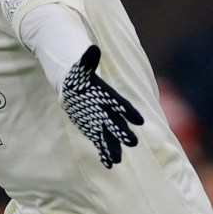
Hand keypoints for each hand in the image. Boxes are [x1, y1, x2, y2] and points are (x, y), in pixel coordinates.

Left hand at [62, 45, 143, 167]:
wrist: (73, 89)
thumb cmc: (78, 77)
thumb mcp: (80, 70)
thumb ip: (87, 62)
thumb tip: (93, 49)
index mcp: (107, 96)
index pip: (120, 104)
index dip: (128, 111)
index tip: (139, 120)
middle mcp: (107, 112)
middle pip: (117, 123)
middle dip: (123, 132)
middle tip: (132, 142)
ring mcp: (101, 123)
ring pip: (109, 137)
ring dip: (113, 148)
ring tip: (116, 161)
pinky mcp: (94, 131)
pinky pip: (100, 143)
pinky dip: (104, 153)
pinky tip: (108, 164)